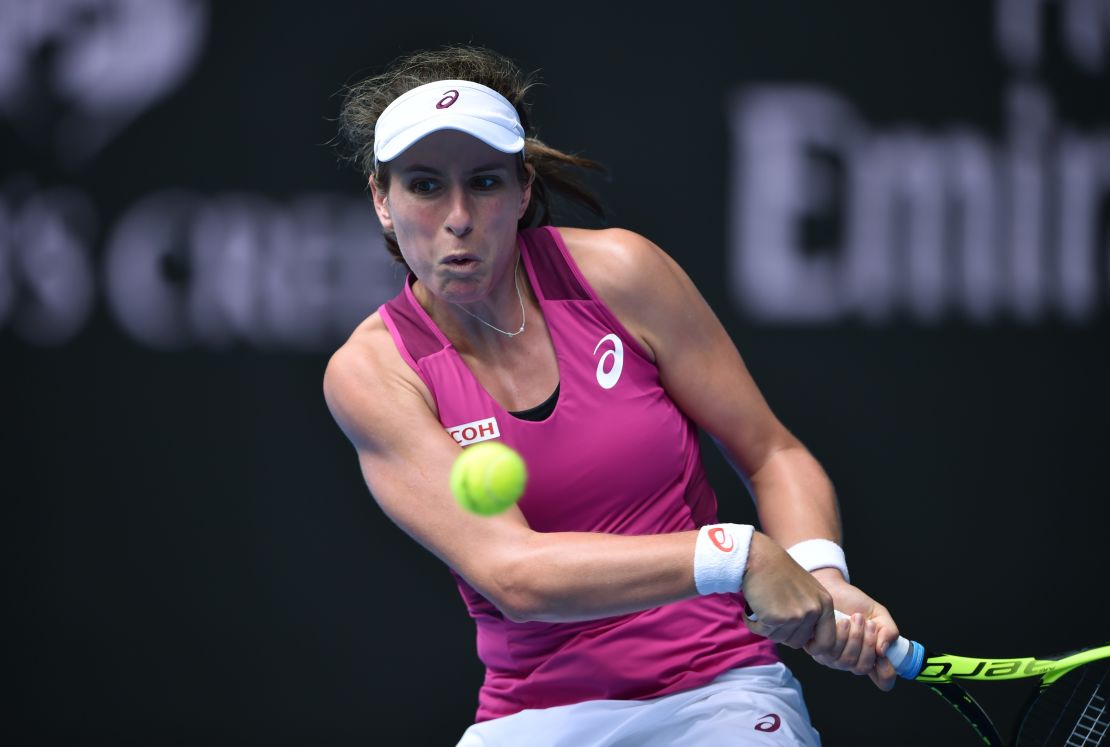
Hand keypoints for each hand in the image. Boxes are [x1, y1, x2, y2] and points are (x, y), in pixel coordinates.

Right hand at [741, 533, 835, 649]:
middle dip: (782, 633)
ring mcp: (796, 615)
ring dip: (767, 628)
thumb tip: (808, 639)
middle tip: (772, 617)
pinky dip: (754, 624)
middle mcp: (813, 611)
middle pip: (798, 642)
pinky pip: (763, 632)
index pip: (827, 641)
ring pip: (779, 638)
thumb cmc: (779, 572)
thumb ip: (812, 612)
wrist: (760, 557)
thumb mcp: (806, 590)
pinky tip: (752, 610)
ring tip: (762, 609)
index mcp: (824, 604)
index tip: (801, 642)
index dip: (814, 646)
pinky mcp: (776, 618)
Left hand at [804, 568, 898, 690]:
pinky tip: (842, 621)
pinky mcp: (817, 648)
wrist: (833, 587)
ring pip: (847, 660)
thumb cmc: (855, 603)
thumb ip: (889, 631)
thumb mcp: (880, 615)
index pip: (882, 680)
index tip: (885, 657)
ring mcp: (832, 658)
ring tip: (856, 617)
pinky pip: (831, 651)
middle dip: (869, 644)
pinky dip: (841, 635)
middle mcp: (850, 661)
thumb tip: (883, 651)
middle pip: (863, 668)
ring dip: (856, 637)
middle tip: (870, 624)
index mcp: (868, 656)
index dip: (886, 674)